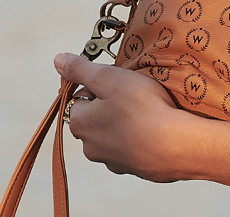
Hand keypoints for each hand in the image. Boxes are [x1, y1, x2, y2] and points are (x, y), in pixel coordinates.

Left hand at [53, 53, 229, 194]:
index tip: (117, 80)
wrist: (172, 146)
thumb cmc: (139, 107)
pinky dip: (139, 137)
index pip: (80, 97)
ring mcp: (112, 160)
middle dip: (111, 104)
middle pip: (95, 116)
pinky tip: (155, 127)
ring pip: (113, 132)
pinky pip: (131, 146)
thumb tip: (57, 60)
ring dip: (125, 121)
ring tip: (147, 109)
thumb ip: (81, 69)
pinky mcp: (133, 168)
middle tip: (133, 92)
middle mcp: (89, 146)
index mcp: (79, 123)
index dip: (99, 84)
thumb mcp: (108, 77)